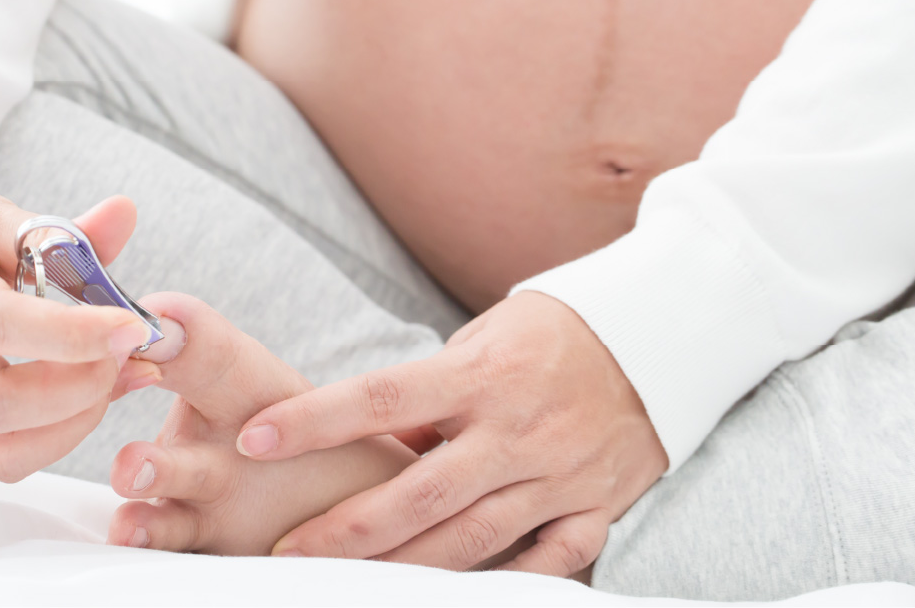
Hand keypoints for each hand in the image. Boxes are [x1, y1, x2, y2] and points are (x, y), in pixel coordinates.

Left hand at [233, 291, 668, 574]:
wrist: (660, 336)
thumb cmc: (553, 333)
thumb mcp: (485, 338)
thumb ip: (431, 393)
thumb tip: (370, 440)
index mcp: (480, 373)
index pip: (381, 398)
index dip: (314, 421)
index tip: (254, 436)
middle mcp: (515, 427)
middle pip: (417, 491)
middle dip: (344, 528)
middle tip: (283, 550)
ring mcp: (558, 473)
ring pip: (469, 538)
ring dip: (401, 567)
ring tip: (343, 583)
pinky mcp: (596, 505)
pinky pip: (550, 561)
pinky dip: (506, 583)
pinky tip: (450, 595)